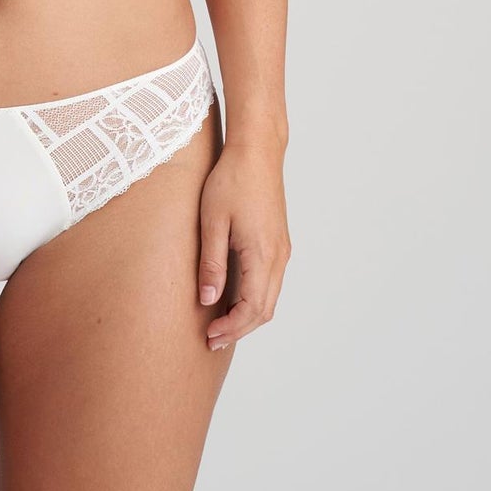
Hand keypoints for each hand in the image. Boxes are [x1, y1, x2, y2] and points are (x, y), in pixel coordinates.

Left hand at [197, 140, 290, 351]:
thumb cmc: (231, 180)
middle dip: (240, 329)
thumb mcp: (213, 221)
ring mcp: (282, 249)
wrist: (257, 152)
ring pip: (270, 297)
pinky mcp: (279, 241)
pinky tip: (233, 296)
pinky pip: (271, 281)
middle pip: (265, 310)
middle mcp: (278, 256)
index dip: (232, 328)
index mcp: (262, 254)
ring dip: (248, 315)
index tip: (210, 337)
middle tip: (213, 339)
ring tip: (221, 323)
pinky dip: (255, 298)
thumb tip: (208, 300)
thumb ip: (211, 263)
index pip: (252, 308)